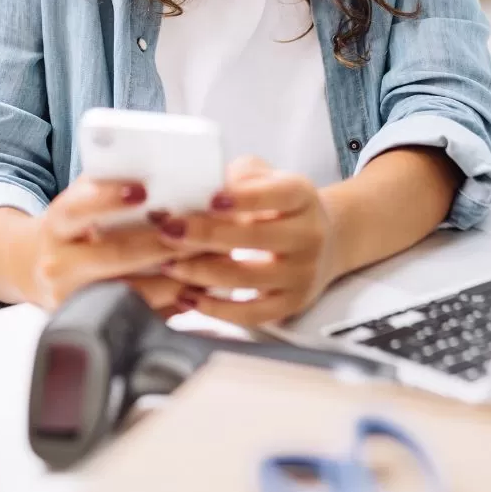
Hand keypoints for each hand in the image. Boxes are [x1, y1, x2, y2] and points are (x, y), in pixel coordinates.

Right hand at [20, 177, 190, 316]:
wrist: (42, 269)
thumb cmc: (75, 227)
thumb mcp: (80, 201)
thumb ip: (107, 185)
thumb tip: (158, 171)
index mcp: (57, 227)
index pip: (77, 210)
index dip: (108, 200)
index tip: (142, 190)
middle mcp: (59, 266)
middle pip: (114, 255)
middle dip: (160, 243)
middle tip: (197, 229)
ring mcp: (75, 300)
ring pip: (134, 290)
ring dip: (179, 275)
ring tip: (214, 256)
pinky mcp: (96, 323)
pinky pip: (143, 314)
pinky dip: (176, 299)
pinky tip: (202, 284)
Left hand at [151, 157, 339, 325]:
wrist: (322, 240)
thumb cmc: (275, 203)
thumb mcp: (264, 176)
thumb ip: (236, 176)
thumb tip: (195, 187)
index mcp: (302, 196)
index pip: (277, 195)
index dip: (243, 198)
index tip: (209, 200)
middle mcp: (309, 235)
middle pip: (257, 238)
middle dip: (207, 236)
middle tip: (168, 231)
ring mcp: (303, 273)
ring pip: (247, 278)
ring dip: (201, 273)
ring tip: (168, 264)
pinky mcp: (291, 304)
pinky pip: (250, 314)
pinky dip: (215, 309)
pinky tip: (187, 296)